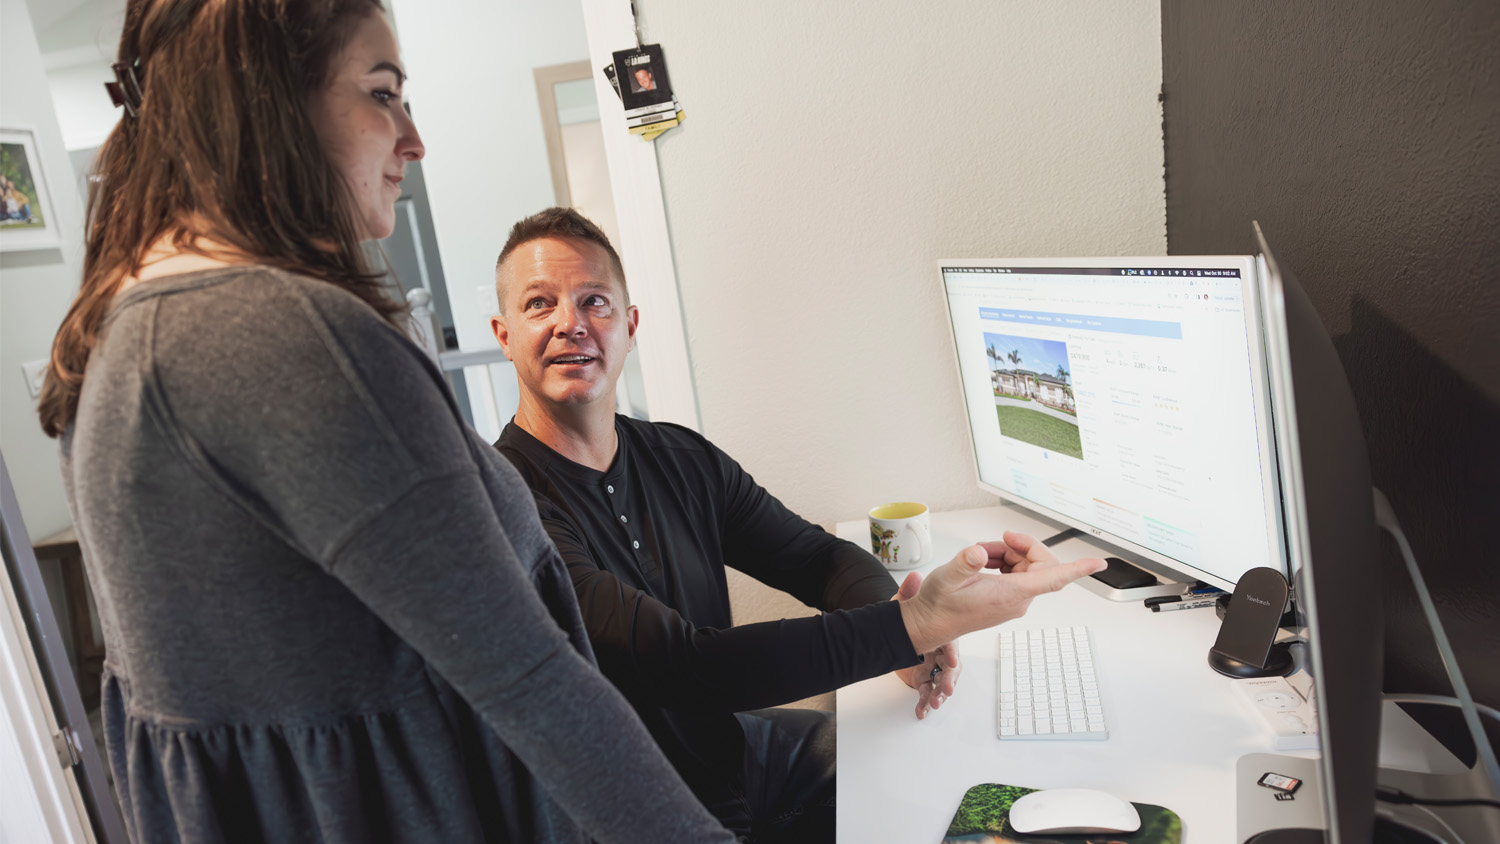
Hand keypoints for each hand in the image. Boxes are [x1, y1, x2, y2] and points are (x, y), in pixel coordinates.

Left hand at [890, 572, 961, 719]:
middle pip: (949, 669)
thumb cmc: (907, 619)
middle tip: (945, 691)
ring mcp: (933, 668)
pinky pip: (926, 692)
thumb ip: (908, 592)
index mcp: (942, 636)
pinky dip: (923, 703)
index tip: (952, 662)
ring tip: (932, 704)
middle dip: (948, 681)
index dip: (952, 654)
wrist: (892, 633)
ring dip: (937, 695)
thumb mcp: (905, 605)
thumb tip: (914, 578)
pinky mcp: (924, 679)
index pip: (951, 646)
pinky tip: (920, 711)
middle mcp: (940, 653)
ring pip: (940, 684)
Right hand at [898, 531, 1105, 653]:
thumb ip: (965, 562)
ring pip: (1026, 567)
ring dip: (1007, 553)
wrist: (928, 623)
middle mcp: (1017, 599)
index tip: (1099, 563)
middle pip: (1040, 564)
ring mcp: (1013, 600)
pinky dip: (1002, 562)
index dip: (1078, 569)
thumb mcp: (947, 577)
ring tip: (981, 552)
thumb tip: (979, 552)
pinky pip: (1016, 574)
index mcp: (1010, 594)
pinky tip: (983, 561)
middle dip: (1022, 546)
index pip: (1054, 578)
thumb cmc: (938, 604)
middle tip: (1001, 538)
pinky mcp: (1005, 599)